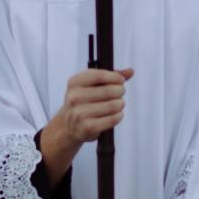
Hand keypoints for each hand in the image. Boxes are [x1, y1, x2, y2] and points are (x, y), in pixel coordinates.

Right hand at [39, 65, 136, 184]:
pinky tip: (116, 114)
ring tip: (118, 104)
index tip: (120, 81)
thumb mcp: (91, 85)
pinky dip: (119, 116)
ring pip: (113, 105)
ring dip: (120, 104)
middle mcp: (75, 97)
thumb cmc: (83, 101)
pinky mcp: (87, 127)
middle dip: (120, 91)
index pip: (99, 75)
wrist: (68, 126)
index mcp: (74, 82)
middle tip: (120, 93)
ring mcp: (80, 113)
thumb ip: (110, 76)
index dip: (115, 77)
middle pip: (110, 91)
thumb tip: (131, 71)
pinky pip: (113, 119)